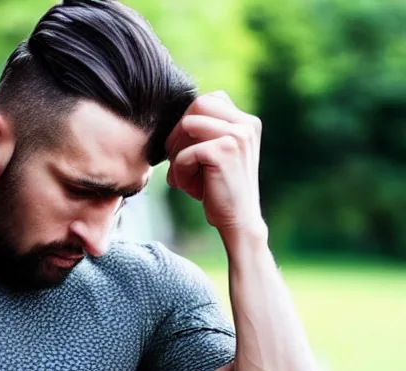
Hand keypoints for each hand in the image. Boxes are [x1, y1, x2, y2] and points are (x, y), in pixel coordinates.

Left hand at [166, 91, 264, 236]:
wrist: (239, 222)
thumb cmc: (221, 191)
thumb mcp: (217, 155)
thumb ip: (204, 133)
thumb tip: (170, 117)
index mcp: (247, 122)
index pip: (207, 101)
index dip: (187, 121)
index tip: (185, 148)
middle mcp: (246, 124)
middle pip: (196, 105)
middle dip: (179, 132)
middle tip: (178, 160)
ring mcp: (237, 136)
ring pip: (187, 125)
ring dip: (178, 153)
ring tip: (185, 176)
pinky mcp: (223, 152)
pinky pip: (184, 153)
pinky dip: (179, 172)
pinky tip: (190, 188)